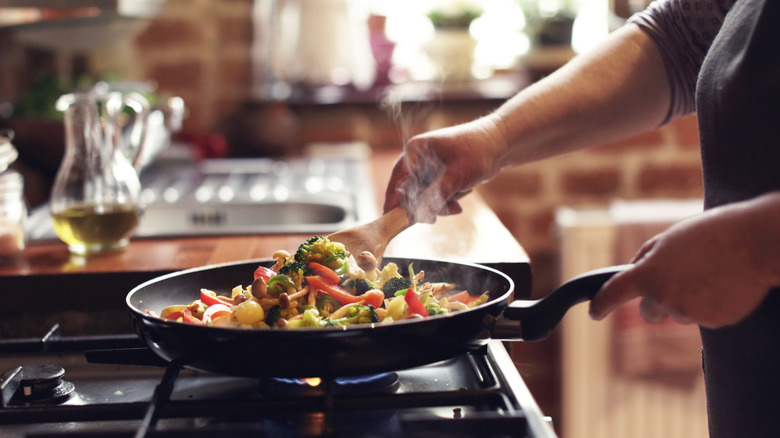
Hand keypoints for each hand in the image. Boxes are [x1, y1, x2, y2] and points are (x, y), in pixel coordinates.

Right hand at [383, 116, 507, 222]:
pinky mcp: (438, 176)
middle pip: (409, 192)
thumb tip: (418, 216)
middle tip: (435, 219)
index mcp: (415, 150)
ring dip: (439, 205)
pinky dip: (445, 202)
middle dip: (425, 206)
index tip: (390, 219)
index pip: (397, 180)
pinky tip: (459, 201)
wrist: (501, 145)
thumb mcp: (456, 176)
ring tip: (457, 205)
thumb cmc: (478, 152)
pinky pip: (434, 196)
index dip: (393, 201)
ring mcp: (428, 168)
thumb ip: (435, 196)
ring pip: (423, 197)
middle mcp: (418, 158)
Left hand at [589, 195, 779, 327]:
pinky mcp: (713, 322)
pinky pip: (703, 316)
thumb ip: (645, 259)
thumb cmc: (709, 234)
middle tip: (680, 278)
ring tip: (708, 273)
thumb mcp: (667, 239)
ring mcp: (689, 313)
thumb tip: (634, 274)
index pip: (613, 294)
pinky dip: (709, 304)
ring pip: (678, 313)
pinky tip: (723, 284)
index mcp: (648, 274)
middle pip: (649, 312)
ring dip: (686, 299)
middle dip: (657, 300)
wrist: (755, 243)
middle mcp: (664, 298)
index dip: (600, 305)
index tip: (594, 313)